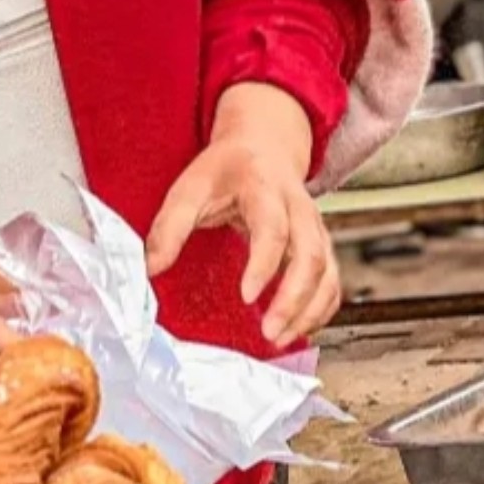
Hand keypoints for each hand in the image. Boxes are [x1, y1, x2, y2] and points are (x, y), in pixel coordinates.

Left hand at [145, 83, 341, 349]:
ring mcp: (315, 228)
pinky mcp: (321, 245)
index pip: (273, 229)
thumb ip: (170, 226)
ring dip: (309, 310)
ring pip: (327, 272)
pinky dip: (322, 309)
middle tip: (269, 332)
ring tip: (279, 338)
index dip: (264, 264)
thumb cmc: (226, 169)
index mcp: (265, 189)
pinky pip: (332, 281)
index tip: (246, 296)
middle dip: (294, 298)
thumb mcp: (191, 187)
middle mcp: (298, 209)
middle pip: (312, 255)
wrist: (264, 144)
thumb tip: (151, 267)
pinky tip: (299, 329)